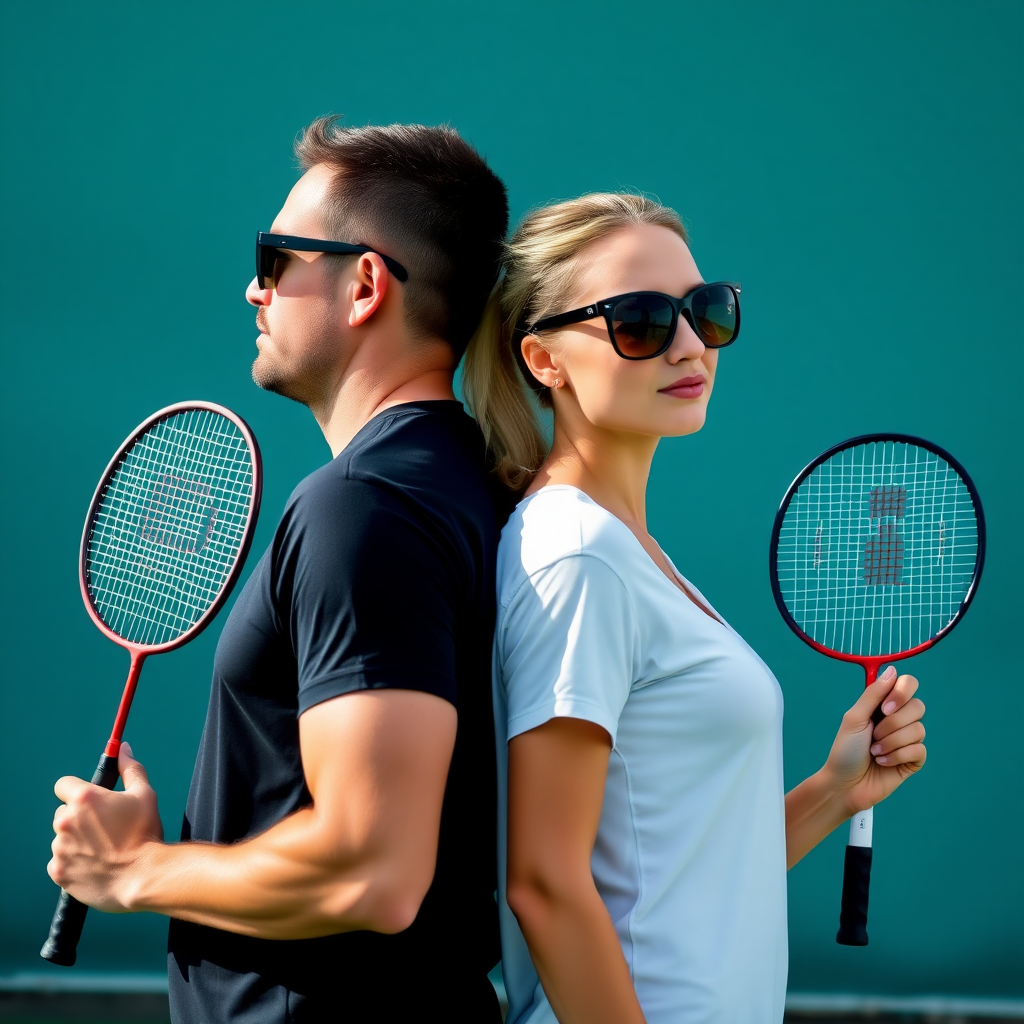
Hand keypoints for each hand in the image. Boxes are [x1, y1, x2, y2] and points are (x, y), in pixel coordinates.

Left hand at [48, 742, 163, 912]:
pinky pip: (60, 862)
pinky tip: (95, 865)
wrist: (144, 876)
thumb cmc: (145, 833)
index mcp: (84, 799)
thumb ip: (130, 769)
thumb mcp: (145, 795)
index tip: (91, 801)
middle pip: (63, 813)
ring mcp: (59, 849)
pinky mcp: (58, 872)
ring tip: (104, 850)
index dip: (77, 791)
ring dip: (77, 841)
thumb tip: (123, 749)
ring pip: (62, 839)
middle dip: (79, 818)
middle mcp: (65, 822)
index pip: (64, 785)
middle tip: (105, 828)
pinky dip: (73, 863)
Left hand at [821, 667, 926, 815]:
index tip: (884, 708)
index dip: (901, 693)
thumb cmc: (845, 750)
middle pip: (918, 706)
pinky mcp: (914, 760)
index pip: (908, 684)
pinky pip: (919, 750)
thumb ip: (873, 694)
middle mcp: (899, 719)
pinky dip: (897, 756)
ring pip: (919, 729)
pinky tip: (883, 763)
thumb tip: (892, 670)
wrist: (845, 784)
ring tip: (875, 752)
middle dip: (893, 724)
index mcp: (883, 705)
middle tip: (874, 735)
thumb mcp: (854, 718)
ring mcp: (908, 739)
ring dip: (891, 742)